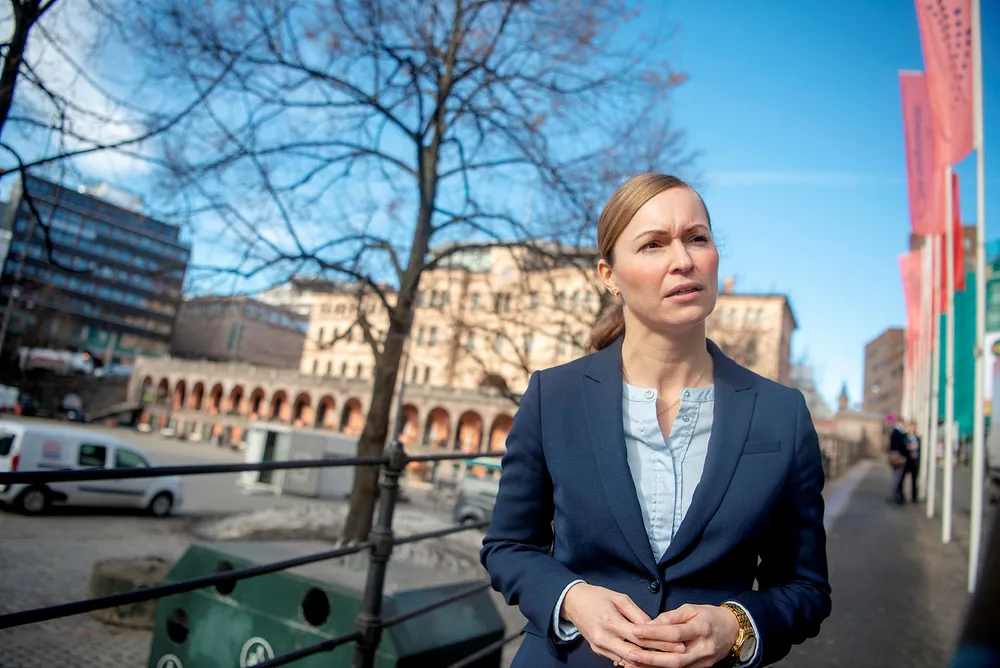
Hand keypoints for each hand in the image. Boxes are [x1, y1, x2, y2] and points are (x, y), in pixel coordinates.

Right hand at [561, 583, 684, 665]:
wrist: (572, 602)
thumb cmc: (597, 596)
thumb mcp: (619, 598)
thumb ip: (637, 614)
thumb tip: (654, 626)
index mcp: (610, 621)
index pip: (640, 636)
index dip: (661, 642)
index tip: (679, 642)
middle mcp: (604, 638)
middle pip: (635, 653)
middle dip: (658, 656)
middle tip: (678, 655)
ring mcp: (600, 647)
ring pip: (627, 660)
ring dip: (647, 660)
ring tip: (667, 659)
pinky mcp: (598, 650)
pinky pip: (618, 659)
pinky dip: (633, 660)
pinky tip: (648, 659)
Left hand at [626, 604, 738, 667]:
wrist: (733, 630)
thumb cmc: (710, 616)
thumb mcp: (692, 609)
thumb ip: (671, 617)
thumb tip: (650, 624)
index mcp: (702, 628)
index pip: (675, 633)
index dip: (654, 633)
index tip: (636, 631)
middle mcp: (703, 648)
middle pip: (675, 657)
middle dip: (651, 657)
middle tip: (631, 654)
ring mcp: (704, 661)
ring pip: (676, 667)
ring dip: (654, 667)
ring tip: (634, 664)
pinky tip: (648, 667)